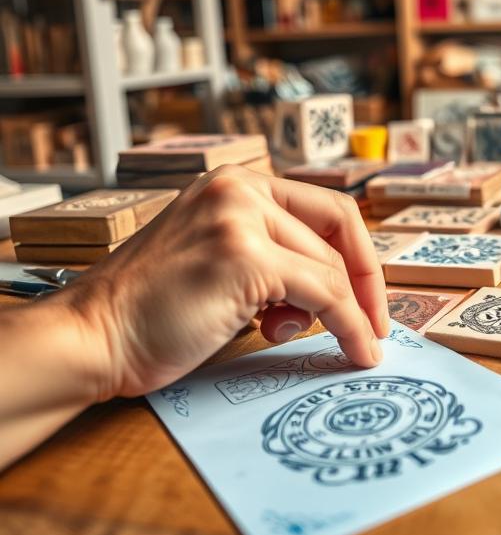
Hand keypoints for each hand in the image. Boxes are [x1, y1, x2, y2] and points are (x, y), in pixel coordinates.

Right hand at [63, 164, 389, 400]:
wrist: (93, 336)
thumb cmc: (152, 312)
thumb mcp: (221, 263)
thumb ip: (272, 256)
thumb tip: (337, 288)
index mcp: (234, 184)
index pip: (326, 207)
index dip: (359, 254)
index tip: (370, 296)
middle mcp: (239, 189)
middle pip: (335, 235)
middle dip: (363, 287)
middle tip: (373, 329)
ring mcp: (240, 219)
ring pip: (330, 267)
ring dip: (342, 313)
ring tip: (290, 336)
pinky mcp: (244, 257)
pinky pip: (326, 295)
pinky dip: (351, 327)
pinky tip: (357, 351)